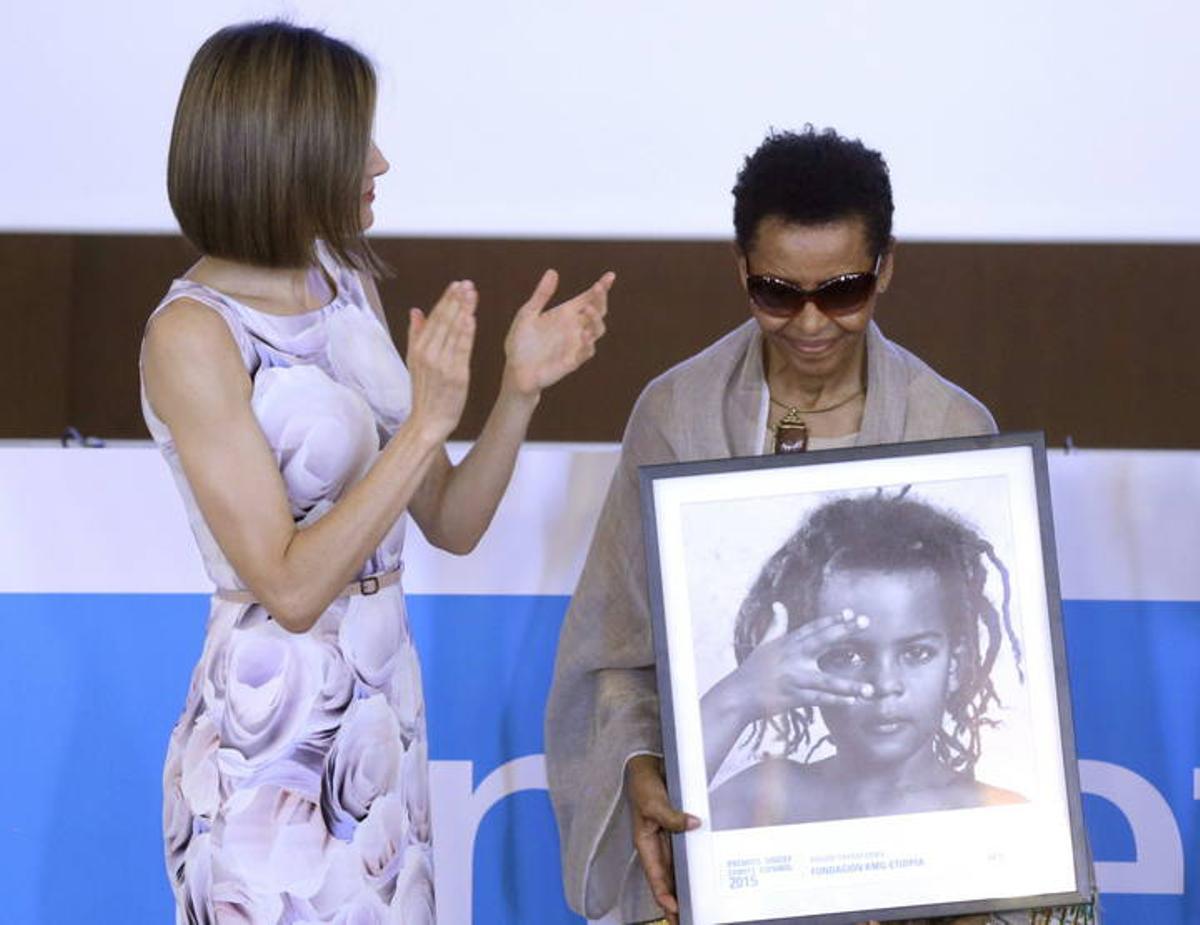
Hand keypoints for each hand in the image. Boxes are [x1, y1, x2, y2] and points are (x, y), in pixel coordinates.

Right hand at [405, 281, 476, 442]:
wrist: (428, 421)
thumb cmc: (425, 392)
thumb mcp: (414, 361)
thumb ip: (416, 335)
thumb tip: (416, 310)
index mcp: (418, 349)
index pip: (434, 318)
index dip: (446, 300)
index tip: (456, 284)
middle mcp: (428, 354)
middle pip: (444, 321)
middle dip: (456, 300)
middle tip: (467, 284)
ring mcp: (442, 365)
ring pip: (453, 332)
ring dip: (463, 310)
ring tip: (472, 294)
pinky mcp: (456, 375)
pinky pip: (462, 350)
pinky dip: (466, 333)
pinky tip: (471, 318)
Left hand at [502, 269, 613, 396]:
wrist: (515, 370)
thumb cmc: (520, 342)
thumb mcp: (528, 314)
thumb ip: (541, 295)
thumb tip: (553, 271)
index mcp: (566, 313)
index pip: (588, 298)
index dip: (601, 287)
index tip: (610, 276)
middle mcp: (575, 327)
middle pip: (597, 311)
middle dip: (600, 299)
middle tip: (597, 288)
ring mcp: (576, 344)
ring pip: (597, 330)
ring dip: (596, 319)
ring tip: (587, 309)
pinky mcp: (573, 361)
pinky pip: (586, 352)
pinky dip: (588, 343)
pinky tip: (584, 334)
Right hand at [626, 754, 699, 923]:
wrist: (647, 763)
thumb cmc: (643, 784)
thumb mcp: (653, 802)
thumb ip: (672, 817)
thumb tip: (694, 825)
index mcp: (646, 843)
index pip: (655, 877)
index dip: (664, 895)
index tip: (674, 911)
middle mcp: (657, 844)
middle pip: (667, 878)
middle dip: (676, 899)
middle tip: (689, 917)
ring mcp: (668, 837)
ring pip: (678, 868)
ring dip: (685, 884)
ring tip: (698, 903)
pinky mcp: (678, 828)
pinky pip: (687, 849)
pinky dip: (694, 861)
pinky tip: (705, 872)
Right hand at [728, 608, 875, 721]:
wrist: (738, 695)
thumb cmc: (752, 670)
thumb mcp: (764, 645)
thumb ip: (776, 626)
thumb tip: (778, 605)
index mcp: (786, 644)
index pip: (813, 628)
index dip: (832, 620)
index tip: (851, 613)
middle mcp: (791, 657)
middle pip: (822, 641)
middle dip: (844, 631)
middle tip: (866, 622)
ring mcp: (792, 678)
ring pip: (826, 680)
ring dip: (849, 684)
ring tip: (870, 688)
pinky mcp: (792, 697)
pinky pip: (818, 699)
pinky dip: (834, 701)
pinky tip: (852, 702)